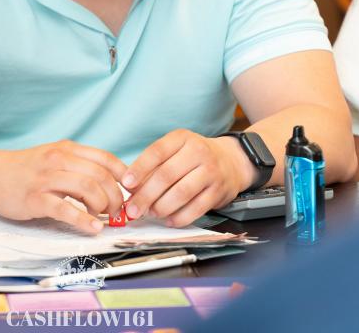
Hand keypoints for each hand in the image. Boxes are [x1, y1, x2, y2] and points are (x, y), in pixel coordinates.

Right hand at [0, 140, 126, 233]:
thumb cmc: (27, 169)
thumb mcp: (55, 157)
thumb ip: (79, 165)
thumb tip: (110, 181)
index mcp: (67, 149)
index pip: (105, 158)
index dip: (124, 176)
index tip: (131, 191)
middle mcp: (59, 159)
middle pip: (100, 175)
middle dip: (115, 196)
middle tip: (117, 210)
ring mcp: (46, 178)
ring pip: (87, 188)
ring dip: (102, 206)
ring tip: (103, 217)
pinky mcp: (35, 198)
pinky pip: (65, 208)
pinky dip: (83, 220)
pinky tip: (93, 227)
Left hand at [120, 130, 256, 226]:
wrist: (231, 161)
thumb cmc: (194, 157)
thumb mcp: (176, 150)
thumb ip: (155, 165)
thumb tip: (131, 188)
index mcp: (182, 138)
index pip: (157, 152)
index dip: (139, 169)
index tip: (126, 184)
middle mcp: (197, 151)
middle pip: (166, 175)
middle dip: (146, 195)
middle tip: (133, 209)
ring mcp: (210, 171)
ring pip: (181, 193)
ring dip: (161, 207)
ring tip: (150, 213)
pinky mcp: (218, 191)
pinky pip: (196, 209)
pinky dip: (179, 218)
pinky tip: (168, 220)